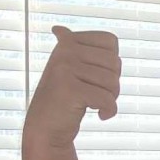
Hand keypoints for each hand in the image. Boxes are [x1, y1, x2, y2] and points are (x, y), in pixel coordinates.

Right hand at [24, 26, 120, 146]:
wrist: (44, 129)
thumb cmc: (61, 101)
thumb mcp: (67, 70)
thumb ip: (74, 50)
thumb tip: (59, 29)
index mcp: (68, 43)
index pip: (111, 41)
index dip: (112, 63)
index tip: (97, 77)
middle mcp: (65, 51)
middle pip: (115, 62)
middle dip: (113, 83)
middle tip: (97, 95)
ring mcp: (65, 68)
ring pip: (112, 81)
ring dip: (110, 98)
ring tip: (94, 104)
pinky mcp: (69, 89)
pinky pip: (107, 99)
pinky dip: (109, 111)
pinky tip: (100, 115)